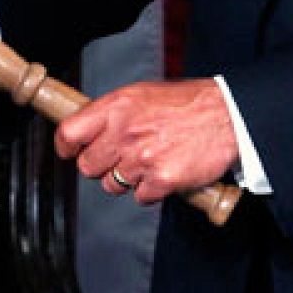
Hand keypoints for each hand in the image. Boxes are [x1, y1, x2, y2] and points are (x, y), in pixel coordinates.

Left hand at [55, 79, 239, 204]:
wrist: (226, 115)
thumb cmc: (185, 103)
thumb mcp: (141, 94)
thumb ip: (112, 113)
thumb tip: (88, 130)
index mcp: (116, 106)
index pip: (69, 132)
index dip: (66, 147)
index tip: (70, 152)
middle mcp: (125, 131)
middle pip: (88, 166)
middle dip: (100, 166)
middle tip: (119, 158)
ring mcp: (143, 157)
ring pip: (113, 185)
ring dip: (127, 179)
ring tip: (148, 162)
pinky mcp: (162, 179)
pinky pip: (140, 197)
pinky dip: (150, 190)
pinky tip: (163, 172)